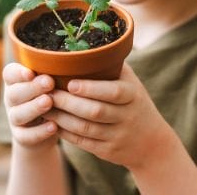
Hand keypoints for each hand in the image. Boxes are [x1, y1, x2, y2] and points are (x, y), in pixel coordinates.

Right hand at [2, 62, 58, 148]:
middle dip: (32, 88)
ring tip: (49, 102)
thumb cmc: (52, 95)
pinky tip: (53, 126)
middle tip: (49, 83)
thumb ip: (55, 73)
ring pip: (18, 114)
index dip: (18, 73)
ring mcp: (15, 118)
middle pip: (14, 93)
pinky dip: (39, 132)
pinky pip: (25, 136)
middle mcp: (12, 98)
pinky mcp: (21, 136)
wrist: (47, 128)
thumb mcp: (52, 82)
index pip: (10, 73)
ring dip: (33, 108)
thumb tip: (75, 60)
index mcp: (17, 81)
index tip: (31, 72)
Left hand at [42, 63, 175, 168]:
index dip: (90, 88)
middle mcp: (126, 116)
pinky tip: (52, 122)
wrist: (152, 142)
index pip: (112, 91)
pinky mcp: (107, 151)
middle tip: (47, 92)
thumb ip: (112, 66)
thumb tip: (82, 44)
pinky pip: (82, 142)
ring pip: (85, 128)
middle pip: (94, 111)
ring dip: (61, 118)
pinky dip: (65, 133)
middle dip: (68, 102)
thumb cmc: (135, 103)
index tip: (70, 83)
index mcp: (132, 95)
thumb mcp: (132, 83)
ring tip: (44, 106)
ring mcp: (117, 136)